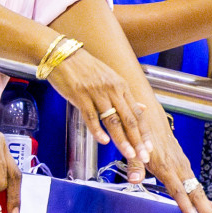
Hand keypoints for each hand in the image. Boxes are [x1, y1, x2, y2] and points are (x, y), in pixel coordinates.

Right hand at [44, 47, 151, 163]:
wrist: (61, 54)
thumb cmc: (84, 67)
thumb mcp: (109, 78)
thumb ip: (125, 95)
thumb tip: (142, 108)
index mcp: (120, 86)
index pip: (137, 113)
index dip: (144, 132)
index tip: (150, 148)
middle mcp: (111, 89)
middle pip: (128, 119)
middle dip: (137, 140)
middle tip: (144, 158)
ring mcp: (96, 93)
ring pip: (112, 120)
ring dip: (122, 140)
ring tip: (129, 154)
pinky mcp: (80, 96)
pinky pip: (91, 116)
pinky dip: (97, 130)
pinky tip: (103, 141)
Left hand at [135, 119, 211, 212]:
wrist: (149, 118)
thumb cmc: (141, 136)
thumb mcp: (134, 150)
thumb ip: (135, 166)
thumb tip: (133, 179)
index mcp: (166, 167)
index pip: (178, 192)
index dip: (187, 207)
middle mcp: (178, 168)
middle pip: (195, 193)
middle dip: (208, 210)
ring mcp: (183, 166)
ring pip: (197, 189)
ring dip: (208, 205)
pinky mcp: (183, 164)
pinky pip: (194, 183)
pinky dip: (202, 196)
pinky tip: (210, 206)